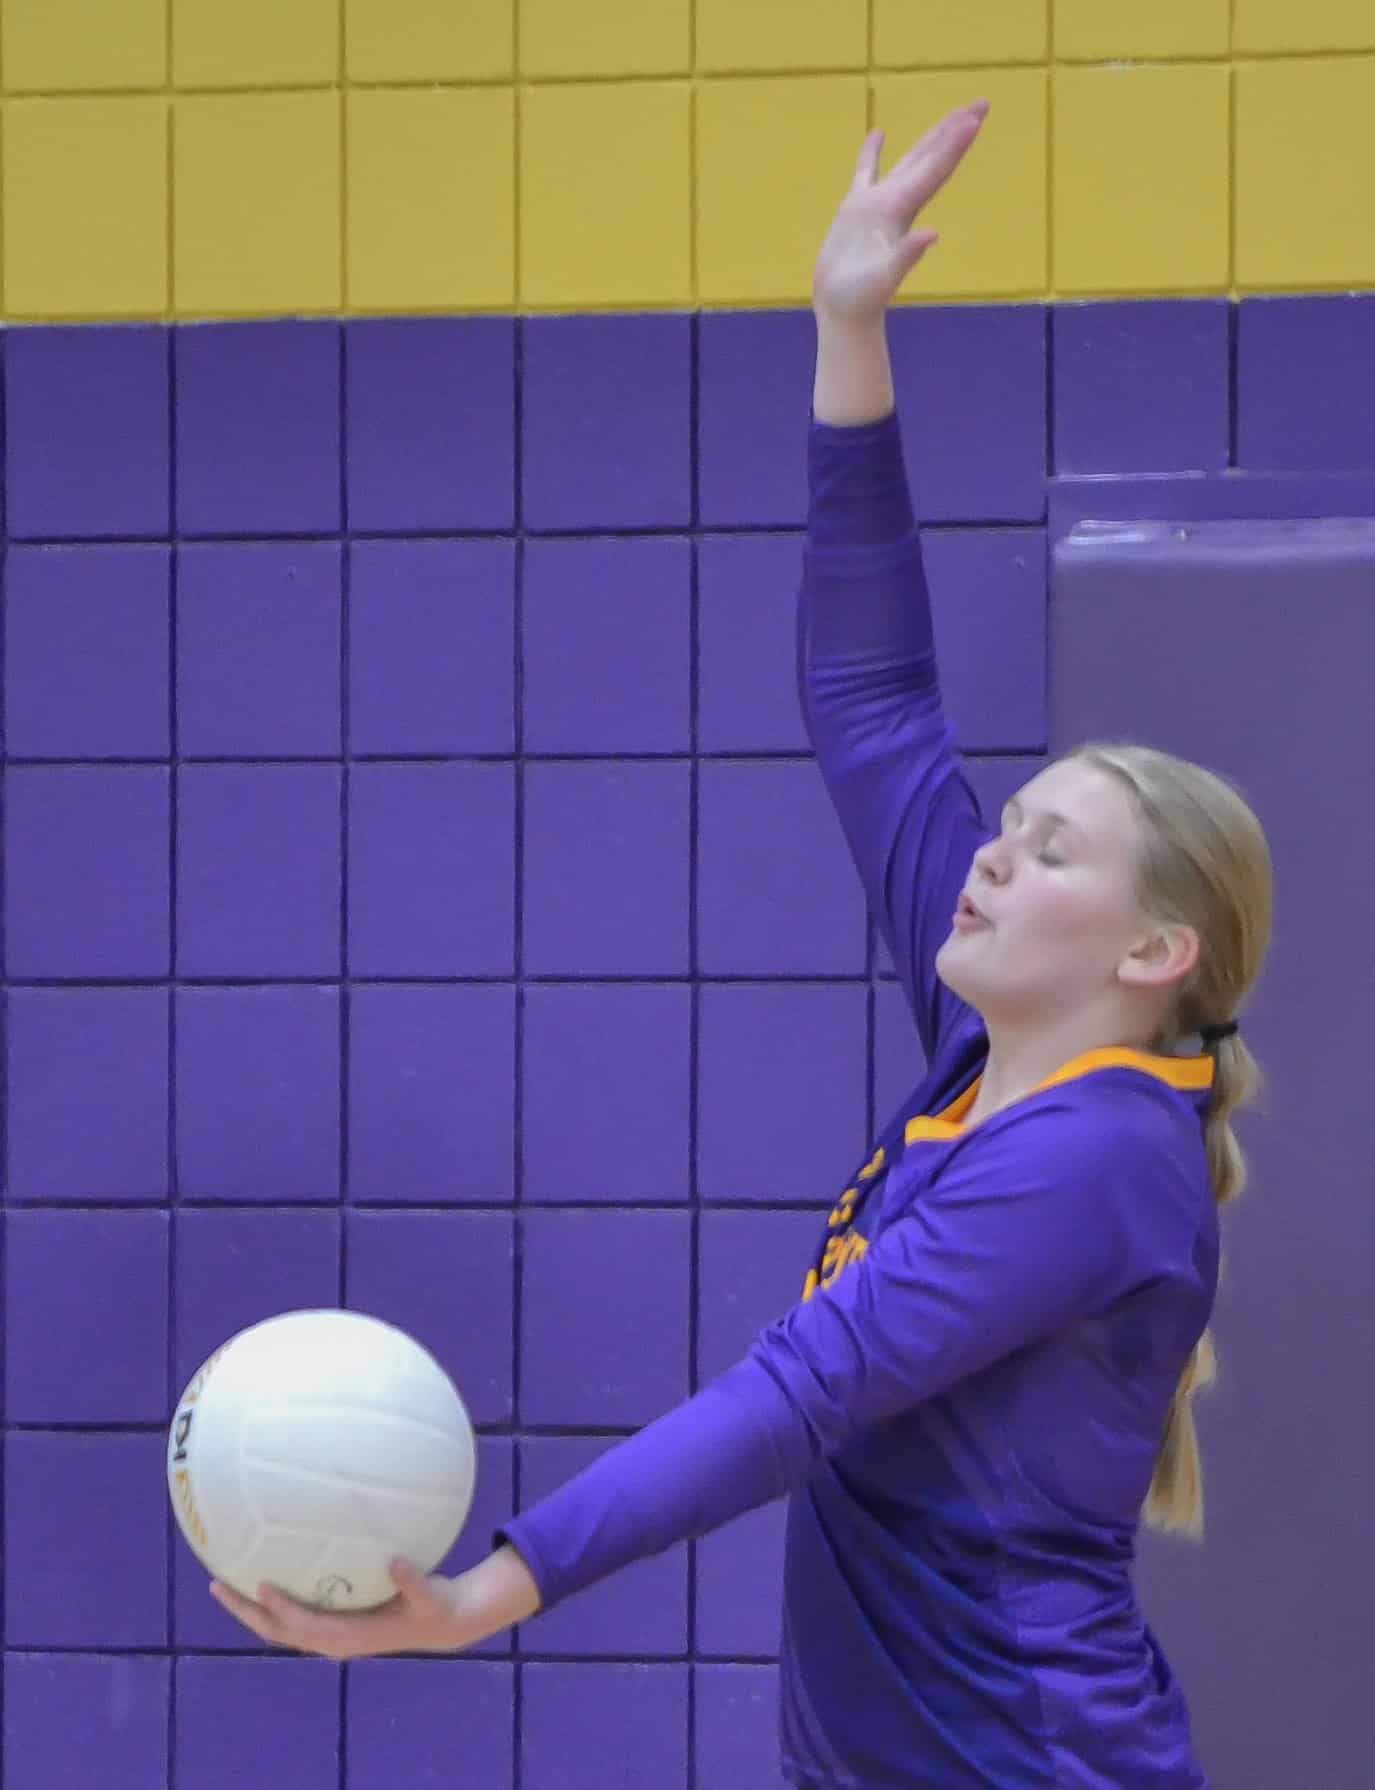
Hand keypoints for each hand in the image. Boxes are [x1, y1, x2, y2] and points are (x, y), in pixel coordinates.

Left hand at [208, 1544, 542, 1660]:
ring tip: (224, 1581)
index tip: (259, 1584)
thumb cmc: (435, 1606)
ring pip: (279, 1626)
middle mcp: (331, 1640)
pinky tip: (264, 1573)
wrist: (440, 1624)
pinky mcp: (332, 1623)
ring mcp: (328, 1633)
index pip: (304, 1626)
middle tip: (216, 1584)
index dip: (280, 1608)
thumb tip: (397, 1563)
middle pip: (277, 1630)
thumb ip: (414, 1582)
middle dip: (245, 1610)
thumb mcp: (430, 1595)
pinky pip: (293, 1613)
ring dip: (250, 1608)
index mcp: (348, 1637)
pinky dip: (272, 1600)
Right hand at [812, 101, 988, 324]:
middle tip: (982, 103)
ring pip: (910, 160)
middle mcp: (897, 203)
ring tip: (953, 113)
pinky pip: (867, 172)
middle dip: (956, 131)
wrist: (843, 312)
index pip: (935, 171)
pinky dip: (872, 153)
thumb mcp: (882, 279)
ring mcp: (878, 205)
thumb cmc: (860, 299)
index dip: (954, 145)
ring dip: (932, 136)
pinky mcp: (855, 210)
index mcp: (902, 211)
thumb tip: (930, 236)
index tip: (974, 118)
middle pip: (933, 158)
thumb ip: (906, 256)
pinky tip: (879, 133)